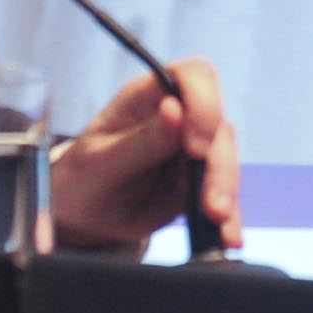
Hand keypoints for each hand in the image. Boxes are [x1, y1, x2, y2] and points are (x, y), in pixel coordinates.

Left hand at [46, 57, 240, 253]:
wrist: (84, 217)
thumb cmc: (82, 178)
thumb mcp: (100, 162)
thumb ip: (140, 140)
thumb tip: (174, 109)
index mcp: (147, 97)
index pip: (193, 76)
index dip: (205, 103)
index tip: (195, 145)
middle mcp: (178, 117)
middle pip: (217, 126)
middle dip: (219, 166)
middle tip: (211, 204)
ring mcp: (192, 149)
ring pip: (226, 160)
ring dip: (226, 193)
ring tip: (218, 224)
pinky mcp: (201, 180)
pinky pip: (224, 193)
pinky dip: (230, 216)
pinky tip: (227, 235)